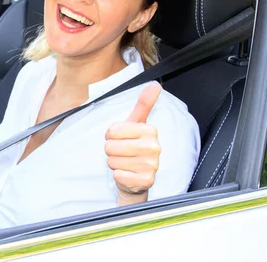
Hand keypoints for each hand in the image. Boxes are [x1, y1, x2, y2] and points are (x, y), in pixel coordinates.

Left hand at [105, 82, 161, 205]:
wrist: (136, 178)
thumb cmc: (132, 147)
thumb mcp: (135, 124)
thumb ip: (144, 104)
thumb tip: (156, 84)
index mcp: (150, 131)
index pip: (112, 130)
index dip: (110, 135)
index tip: (120, 138)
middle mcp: (154, 147)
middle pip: (111, 146)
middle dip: (110, 150)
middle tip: (121, 152)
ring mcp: (152, 166)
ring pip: (113, 160)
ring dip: (114, 163)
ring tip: (124, 163)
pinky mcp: (146, 181)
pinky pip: (118, 175)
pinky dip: (118, 175)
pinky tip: (127, 174)